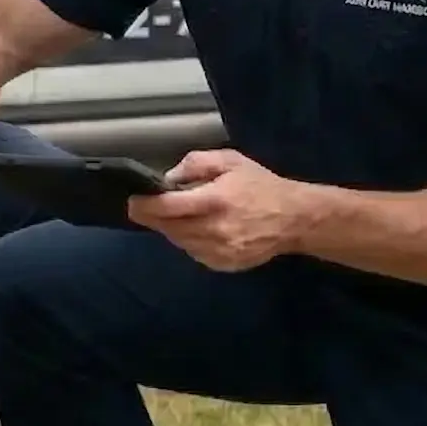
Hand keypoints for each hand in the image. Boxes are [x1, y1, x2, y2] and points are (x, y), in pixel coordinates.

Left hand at [127, 148, 311, 271]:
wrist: (294, 219)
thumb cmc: (260, 185)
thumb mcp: (230, 161)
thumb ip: (196, 164)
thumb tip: (168, 179)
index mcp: (214, 201)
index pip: (166, 208)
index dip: (144, 205)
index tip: (132, 201)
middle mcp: (213, 230)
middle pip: (168, 228)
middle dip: (153, 217)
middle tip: (146, 208)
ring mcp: (219, 251)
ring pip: (179, 242)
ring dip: (171, 229)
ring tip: (177, 216)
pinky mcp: (224, 265)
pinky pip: (194, 254)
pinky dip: (189, 242)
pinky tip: (199, 230)